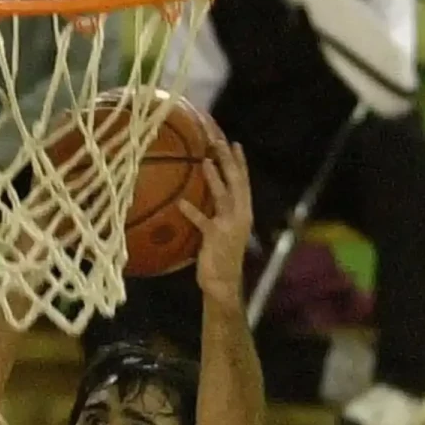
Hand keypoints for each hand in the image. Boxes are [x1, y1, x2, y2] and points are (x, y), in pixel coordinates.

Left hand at [178, 125, 252, 313]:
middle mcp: (240, 215)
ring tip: (205, 160)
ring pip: (223, 195)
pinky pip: (202, 220)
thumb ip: (216, 214)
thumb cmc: (219, 258)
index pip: (243, 182)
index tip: (234, 143)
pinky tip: (181, 203)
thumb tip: (198, 198)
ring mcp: (229, 225)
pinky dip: (192, 211)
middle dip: (228, 160)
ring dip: (214, 177)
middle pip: (236, 182)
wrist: (223, 283)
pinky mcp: (216, 236)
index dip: (240, 162)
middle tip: (218, 140)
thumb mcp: (222, 232)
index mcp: (244, 212)